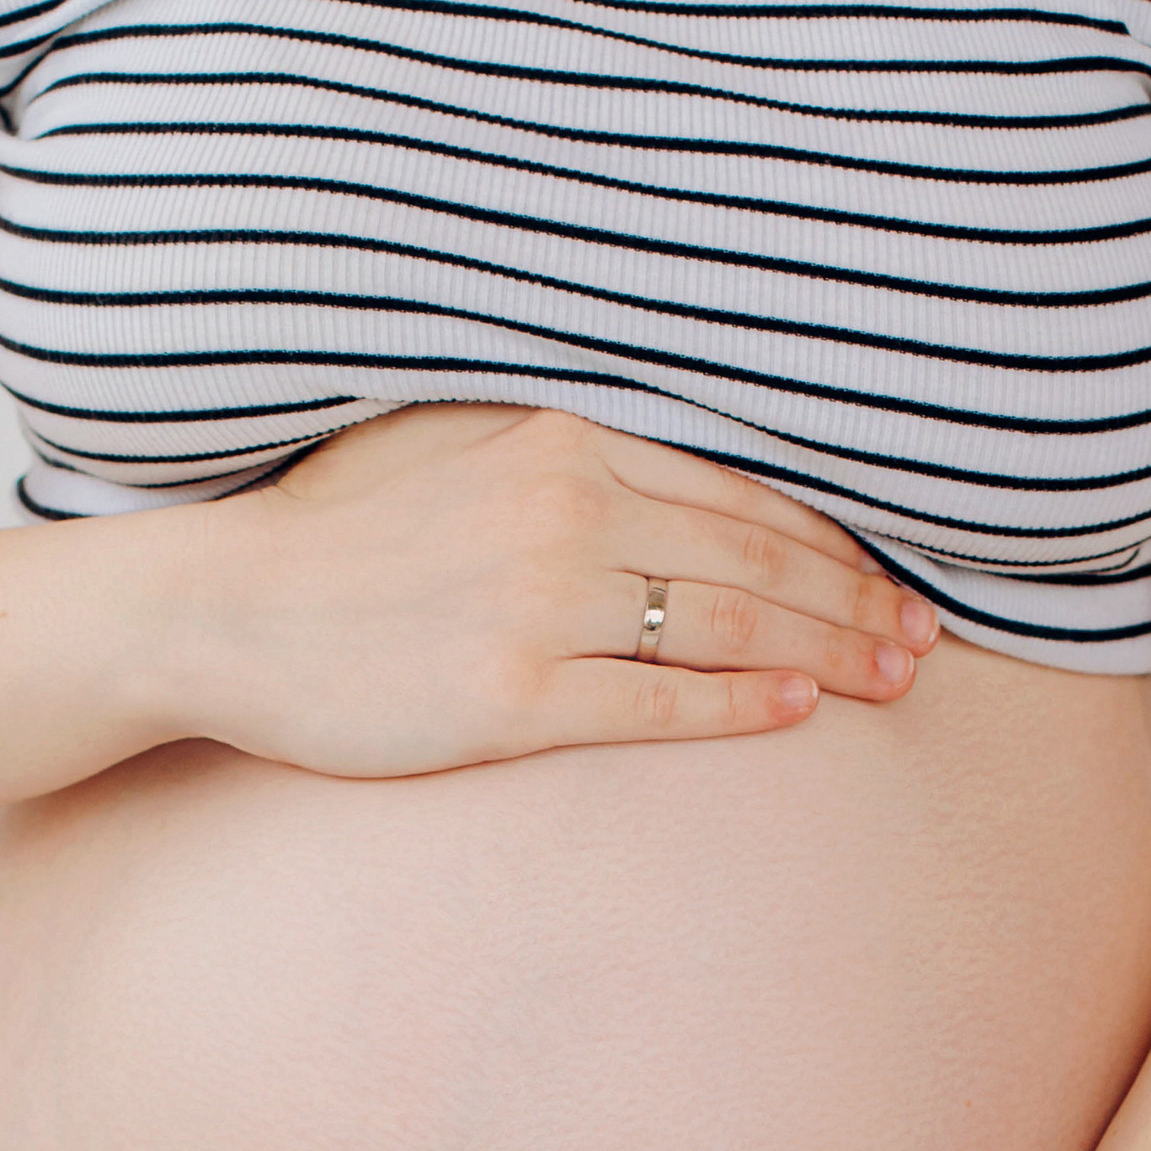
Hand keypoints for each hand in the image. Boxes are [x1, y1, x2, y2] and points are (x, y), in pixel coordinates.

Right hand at [182, 404, 938, 780]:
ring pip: (726, 627)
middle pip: (753, 557)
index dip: (830, 540)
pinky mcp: (511, 696)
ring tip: (891, 680)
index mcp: (561, 440)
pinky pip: (655, 702)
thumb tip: (671, 484)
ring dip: (825, 653)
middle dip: (854, 600)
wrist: (228, 609)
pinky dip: (738, 704)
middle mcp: (564, 511)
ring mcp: (540, 606)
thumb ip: (565, 458)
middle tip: (923, 641)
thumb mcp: (459, 454)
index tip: (890, 577)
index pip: (734, 490)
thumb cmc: (341, 541)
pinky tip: (798, 710)